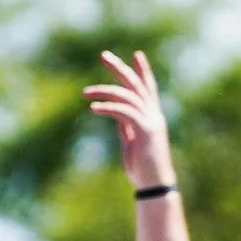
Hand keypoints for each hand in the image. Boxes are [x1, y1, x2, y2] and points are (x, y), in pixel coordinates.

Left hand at [86, 49, 176, 191]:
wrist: (154, 186)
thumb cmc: (143, 169)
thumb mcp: (133, 144)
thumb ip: (127, 128)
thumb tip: (116, 118)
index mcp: (152, 117)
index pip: (148, 88)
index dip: (142, 71)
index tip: (136, 54)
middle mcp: (154, 116)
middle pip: (136, 85)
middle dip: (120, 68)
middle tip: (103, 55)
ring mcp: (151, 122)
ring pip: (128, 96)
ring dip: (105, 91)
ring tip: (86, 92)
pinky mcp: (145, 131)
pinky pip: (124, 112)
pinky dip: (108, 107)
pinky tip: (94, 108)